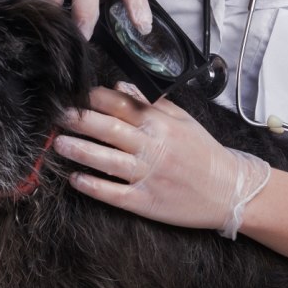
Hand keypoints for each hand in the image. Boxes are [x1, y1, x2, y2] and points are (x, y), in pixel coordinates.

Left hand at [53, 83, 271, 238]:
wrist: (230, 191)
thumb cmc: (204, 153)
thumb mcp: (182, 120)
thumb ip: (151, 102)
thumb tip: (119, 86)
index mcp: (160, 124)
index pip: (121, 105)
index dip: (95, 98)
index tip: (74, 94)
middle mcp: (153, 147)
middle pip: (109, 129)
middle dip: (80, 121)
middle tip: (57, 115)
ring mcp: (149, 175)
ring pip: (107, 160)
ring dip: (80, 150)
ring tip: (58, 144)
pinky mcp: (146, 201)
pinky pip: (114, 193)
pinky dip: (93, 186)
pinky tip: (75, 179)